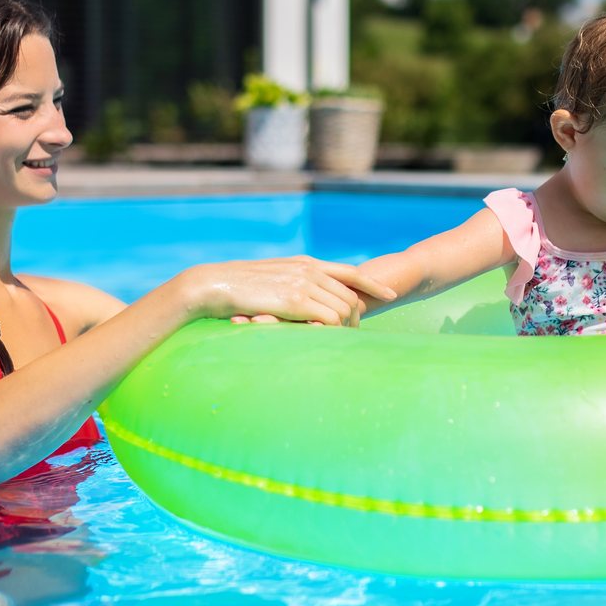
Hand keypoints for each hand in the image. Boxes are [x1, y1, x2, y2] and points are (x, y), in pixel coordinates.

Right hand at [186, 257, 395, 326]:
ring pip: (343, 309)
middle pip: (351, 295)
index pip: (350, 272)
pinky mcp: (295, 300)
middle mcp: (309, 270)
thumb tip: (302, 298)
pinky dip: (332, 331)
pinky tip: (327, 341)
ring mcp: (303, 284)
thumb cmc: (238, 286)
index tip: (390, 294)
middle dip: (358, 317)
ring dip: (345, 328)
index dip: (373, 284)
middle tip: (354, 336)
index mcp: (306, 263)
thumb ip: (293, 283)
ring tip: (340, 342)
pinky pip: (328, 319)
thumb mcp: (273, 279)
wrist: (214, 284)